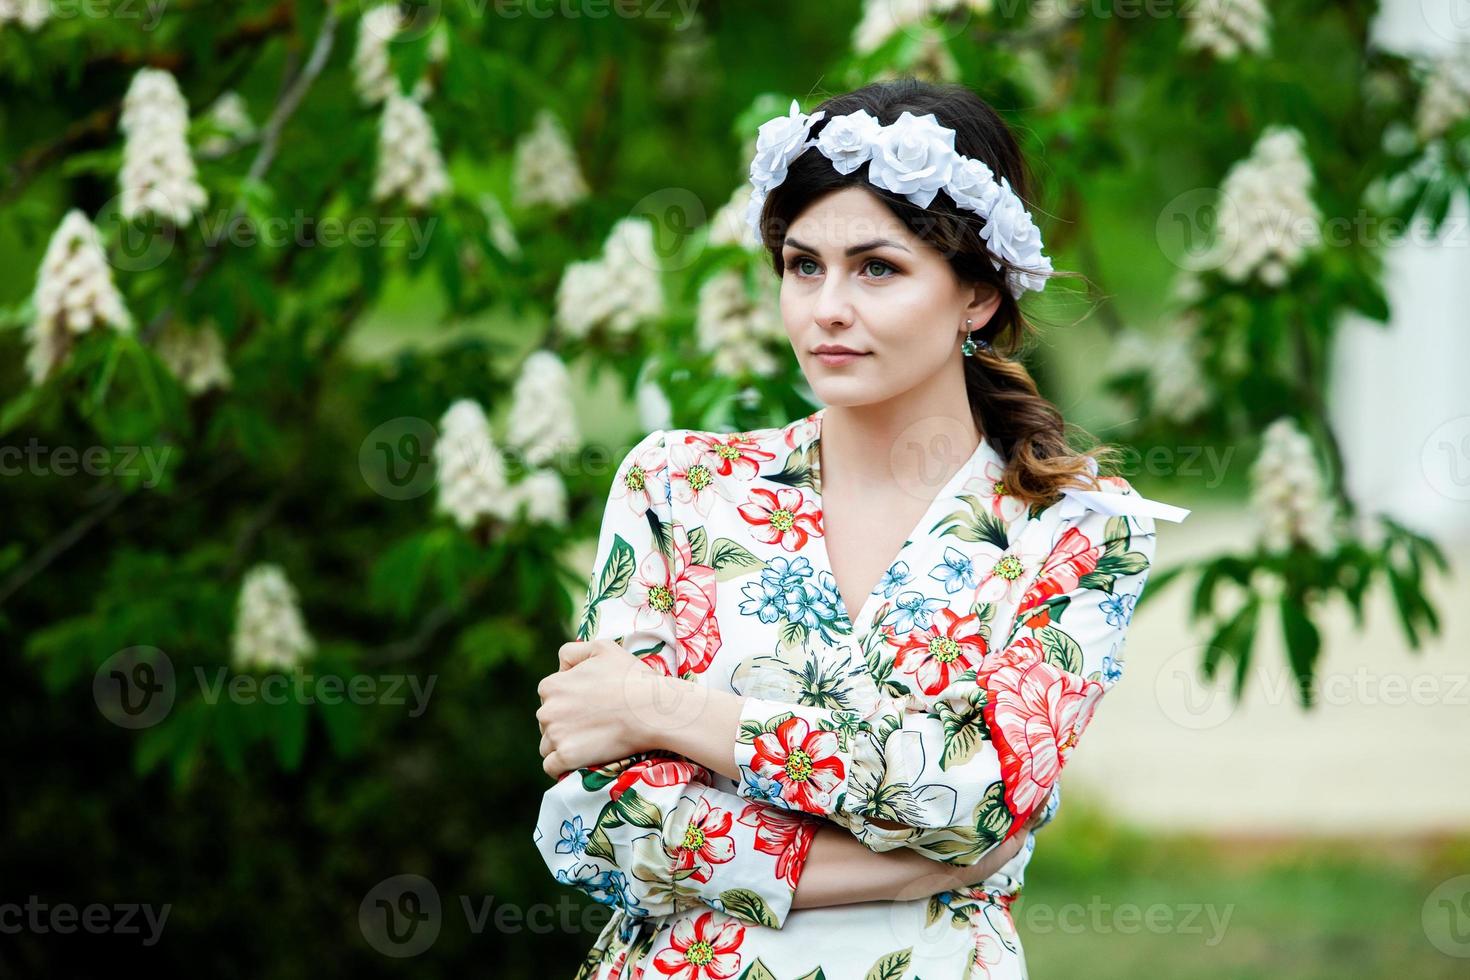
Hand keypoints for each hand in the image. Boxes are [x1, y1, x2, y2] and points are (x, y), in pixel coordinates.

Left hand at [535, 640, 662, 777]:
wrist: (652, 710)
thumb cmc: (632, 677)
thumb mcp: (603, 648)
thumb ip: (573, 652)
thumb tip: (560, 666)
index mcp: (551, 685)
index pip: (549, 696)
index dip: (567, 700)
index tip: (588, 705)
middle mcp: (547, 710)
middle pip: (547, 721)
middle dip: (564, 723)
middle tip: (592, 724)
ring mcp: (555, 736)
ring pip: (548, 745)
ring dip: (563, 745)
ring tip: (589, 743)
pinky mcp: (566, 757)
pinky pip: (552, 767)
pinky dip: (562, 766)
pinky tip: (580, 761)